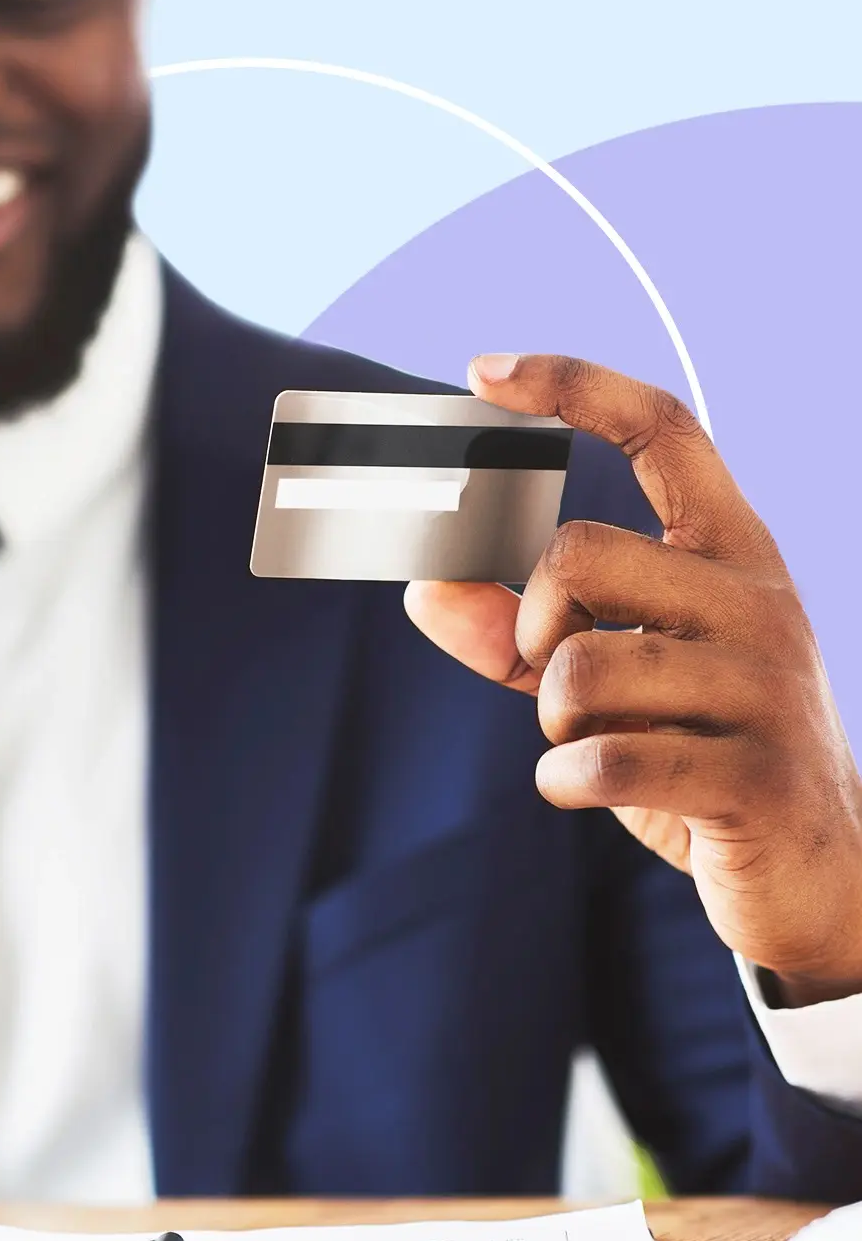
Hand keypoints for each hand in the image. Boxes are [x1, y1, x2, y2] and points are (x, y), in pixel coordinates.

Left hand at [406, 354, 861, 1006]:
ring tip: (591, 741)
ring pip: (580, 665)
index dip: (574, 388)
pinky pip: (604, 758)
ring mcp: (765, 687)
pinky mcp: (754, 775)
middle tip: (547, 669)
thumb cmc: (696, 751)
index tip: (484, 370)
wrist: (816, 870)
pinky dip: (565, 780)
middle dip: (529, 621)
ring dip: (551, 716)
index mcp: (732, 555)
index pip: (665, 432)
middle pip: (579, 554)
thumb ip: (514, 634)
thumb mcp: (605, 682)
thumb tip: (424, 587)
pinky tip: (586, 788)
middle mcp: (758, 600)